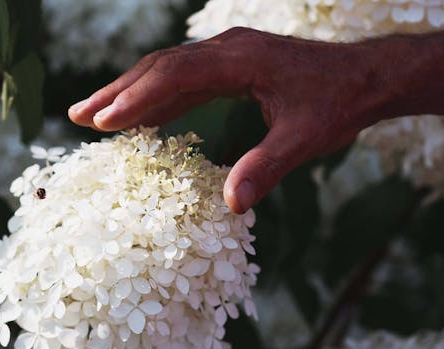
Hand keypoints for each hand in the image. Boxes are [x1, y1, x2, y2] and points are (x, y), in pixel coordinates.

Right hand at [68, 27, 387, 212]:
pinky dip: (158, 99)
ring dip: (131, 93)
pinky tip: (142, 120)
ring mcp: (228, 55)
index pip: (175, 75)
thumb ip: (267, 167)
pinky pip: (185, 80)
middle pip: (160, 67)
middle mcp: (228, 49)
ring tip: (94, 117)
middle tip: (77, 116)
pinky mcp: (231, 65)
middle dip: (118, 92)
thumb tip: (232, 205)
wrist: (365, 77)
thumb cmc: (338, 104)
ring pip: (167, 71)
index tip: (102, 121)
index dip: (136, 98)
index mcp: (241, 59)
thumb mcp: (305, 139)